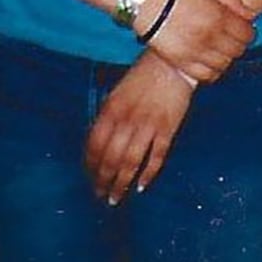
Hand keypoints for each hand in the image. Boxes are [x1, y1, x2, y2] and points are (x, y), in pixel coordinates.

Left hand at [84, 53, 195, 203]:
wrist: (172, 64)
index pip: (94, 145)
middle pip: (110, 158)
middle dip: (103, 180)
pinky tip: (141, 186)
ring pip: (130, 163)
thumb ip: (108, 116)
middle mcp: (126, 120)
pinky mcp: (167, 130)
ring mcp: (147, 126)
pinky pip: (155, 158)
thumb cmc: (143, 76)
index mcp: (111, 109)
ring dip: (121, 183)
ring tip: (116, 197)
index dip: (90, 165)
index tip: (89, 177)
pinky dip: (147, 174)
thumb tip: (99, 142)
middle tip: (101, 194)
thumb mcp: (117, 92)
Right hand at [134, 0, 253, 82]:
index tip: (242, 30)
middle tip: (228, 39)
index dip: (247, 32)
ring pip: (224, 65)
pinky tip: (207, 62)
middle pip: (238, 51)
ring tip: (216, 49)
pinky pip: (206, 76)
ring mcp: (196, 51)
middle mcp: (210, 36)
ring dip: (225, 58)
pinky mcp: (182, 63)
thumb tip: (250, 15)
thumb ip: (231, 0)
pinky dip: (212, 72)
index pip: (247, 35)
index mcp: (218, 16)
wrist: (144, 0)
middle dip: (237, 44)